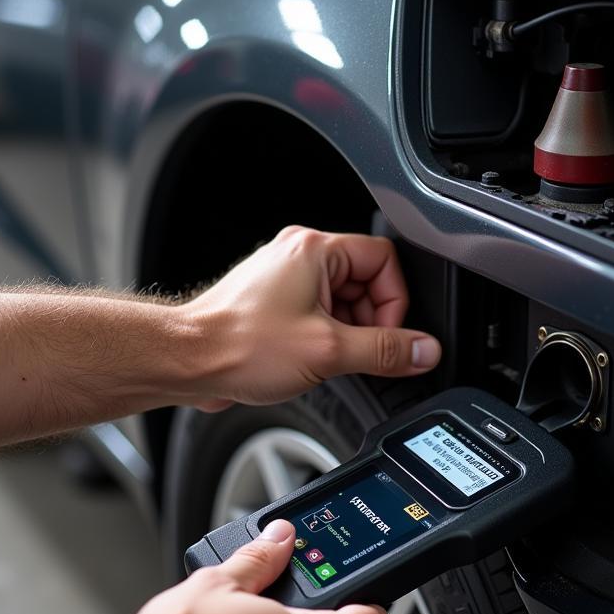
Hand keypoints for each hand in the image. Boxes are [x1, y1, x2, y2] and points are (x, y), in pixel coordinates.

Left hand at [185, 227, 441, 409]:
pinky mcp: (273, 304)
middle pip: (366, 282)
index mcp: (315, 250)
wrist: (188, 363)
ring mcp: (284, 279)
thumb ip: (385, 351)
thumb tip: (424, 350)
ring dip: (346, 334)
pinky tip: (310, 361)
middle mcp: (298, 256)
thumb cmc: (240, 346)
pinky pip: (318, 315)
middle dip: (370, 322)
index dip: (394, 302)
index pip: (385, 260)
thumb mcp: (329, 351)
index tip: (386, 335)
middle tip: (356, 352)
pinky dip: (325, 339)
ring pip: (343, 302)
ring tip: (326, 358)